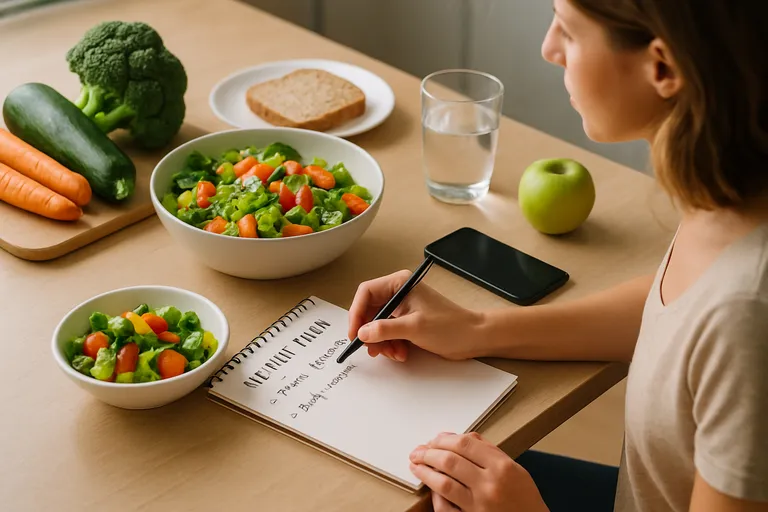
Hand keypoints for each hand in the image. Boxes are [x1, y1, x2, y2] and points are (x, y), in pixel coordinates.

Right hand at [348, 270, 484, 361]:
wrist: (473, 337)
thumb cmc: (450, 326)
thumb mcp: (414, 327)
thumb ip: (385, 329)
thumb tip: (362, 333)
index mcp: (399, 284)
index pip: (366, 293)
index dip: (356, 313)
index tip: (355, 333)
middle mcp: (399, 292)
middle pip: (369, 310)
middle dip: (370, 332)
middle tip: (372, 349)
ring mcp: (403, 308)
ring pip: (377, 324)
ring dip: (381, 342)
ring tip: (393, 353)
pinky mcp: (407, 322)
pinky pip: (388, 333)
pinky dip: (390, 345)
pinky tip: (401, 353)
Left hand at [409, 432, 547, 511]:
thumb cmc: (525, 499)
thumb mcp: (514, 469)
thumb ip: (488, 451)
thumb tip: (459, 437)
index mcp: (503, 467)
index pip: (465, 444)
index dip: (444, 439)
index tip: (434, 439)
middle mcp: (490, 485)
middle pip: (450, 460)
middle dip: (429, 452)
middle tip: (419, 451)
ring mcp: (480, 505)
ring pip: (443, 483)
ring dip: (425, 471)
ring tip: (416, 464)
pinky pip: (446, 507)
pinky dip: (435, 494)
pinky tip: (429, 486)